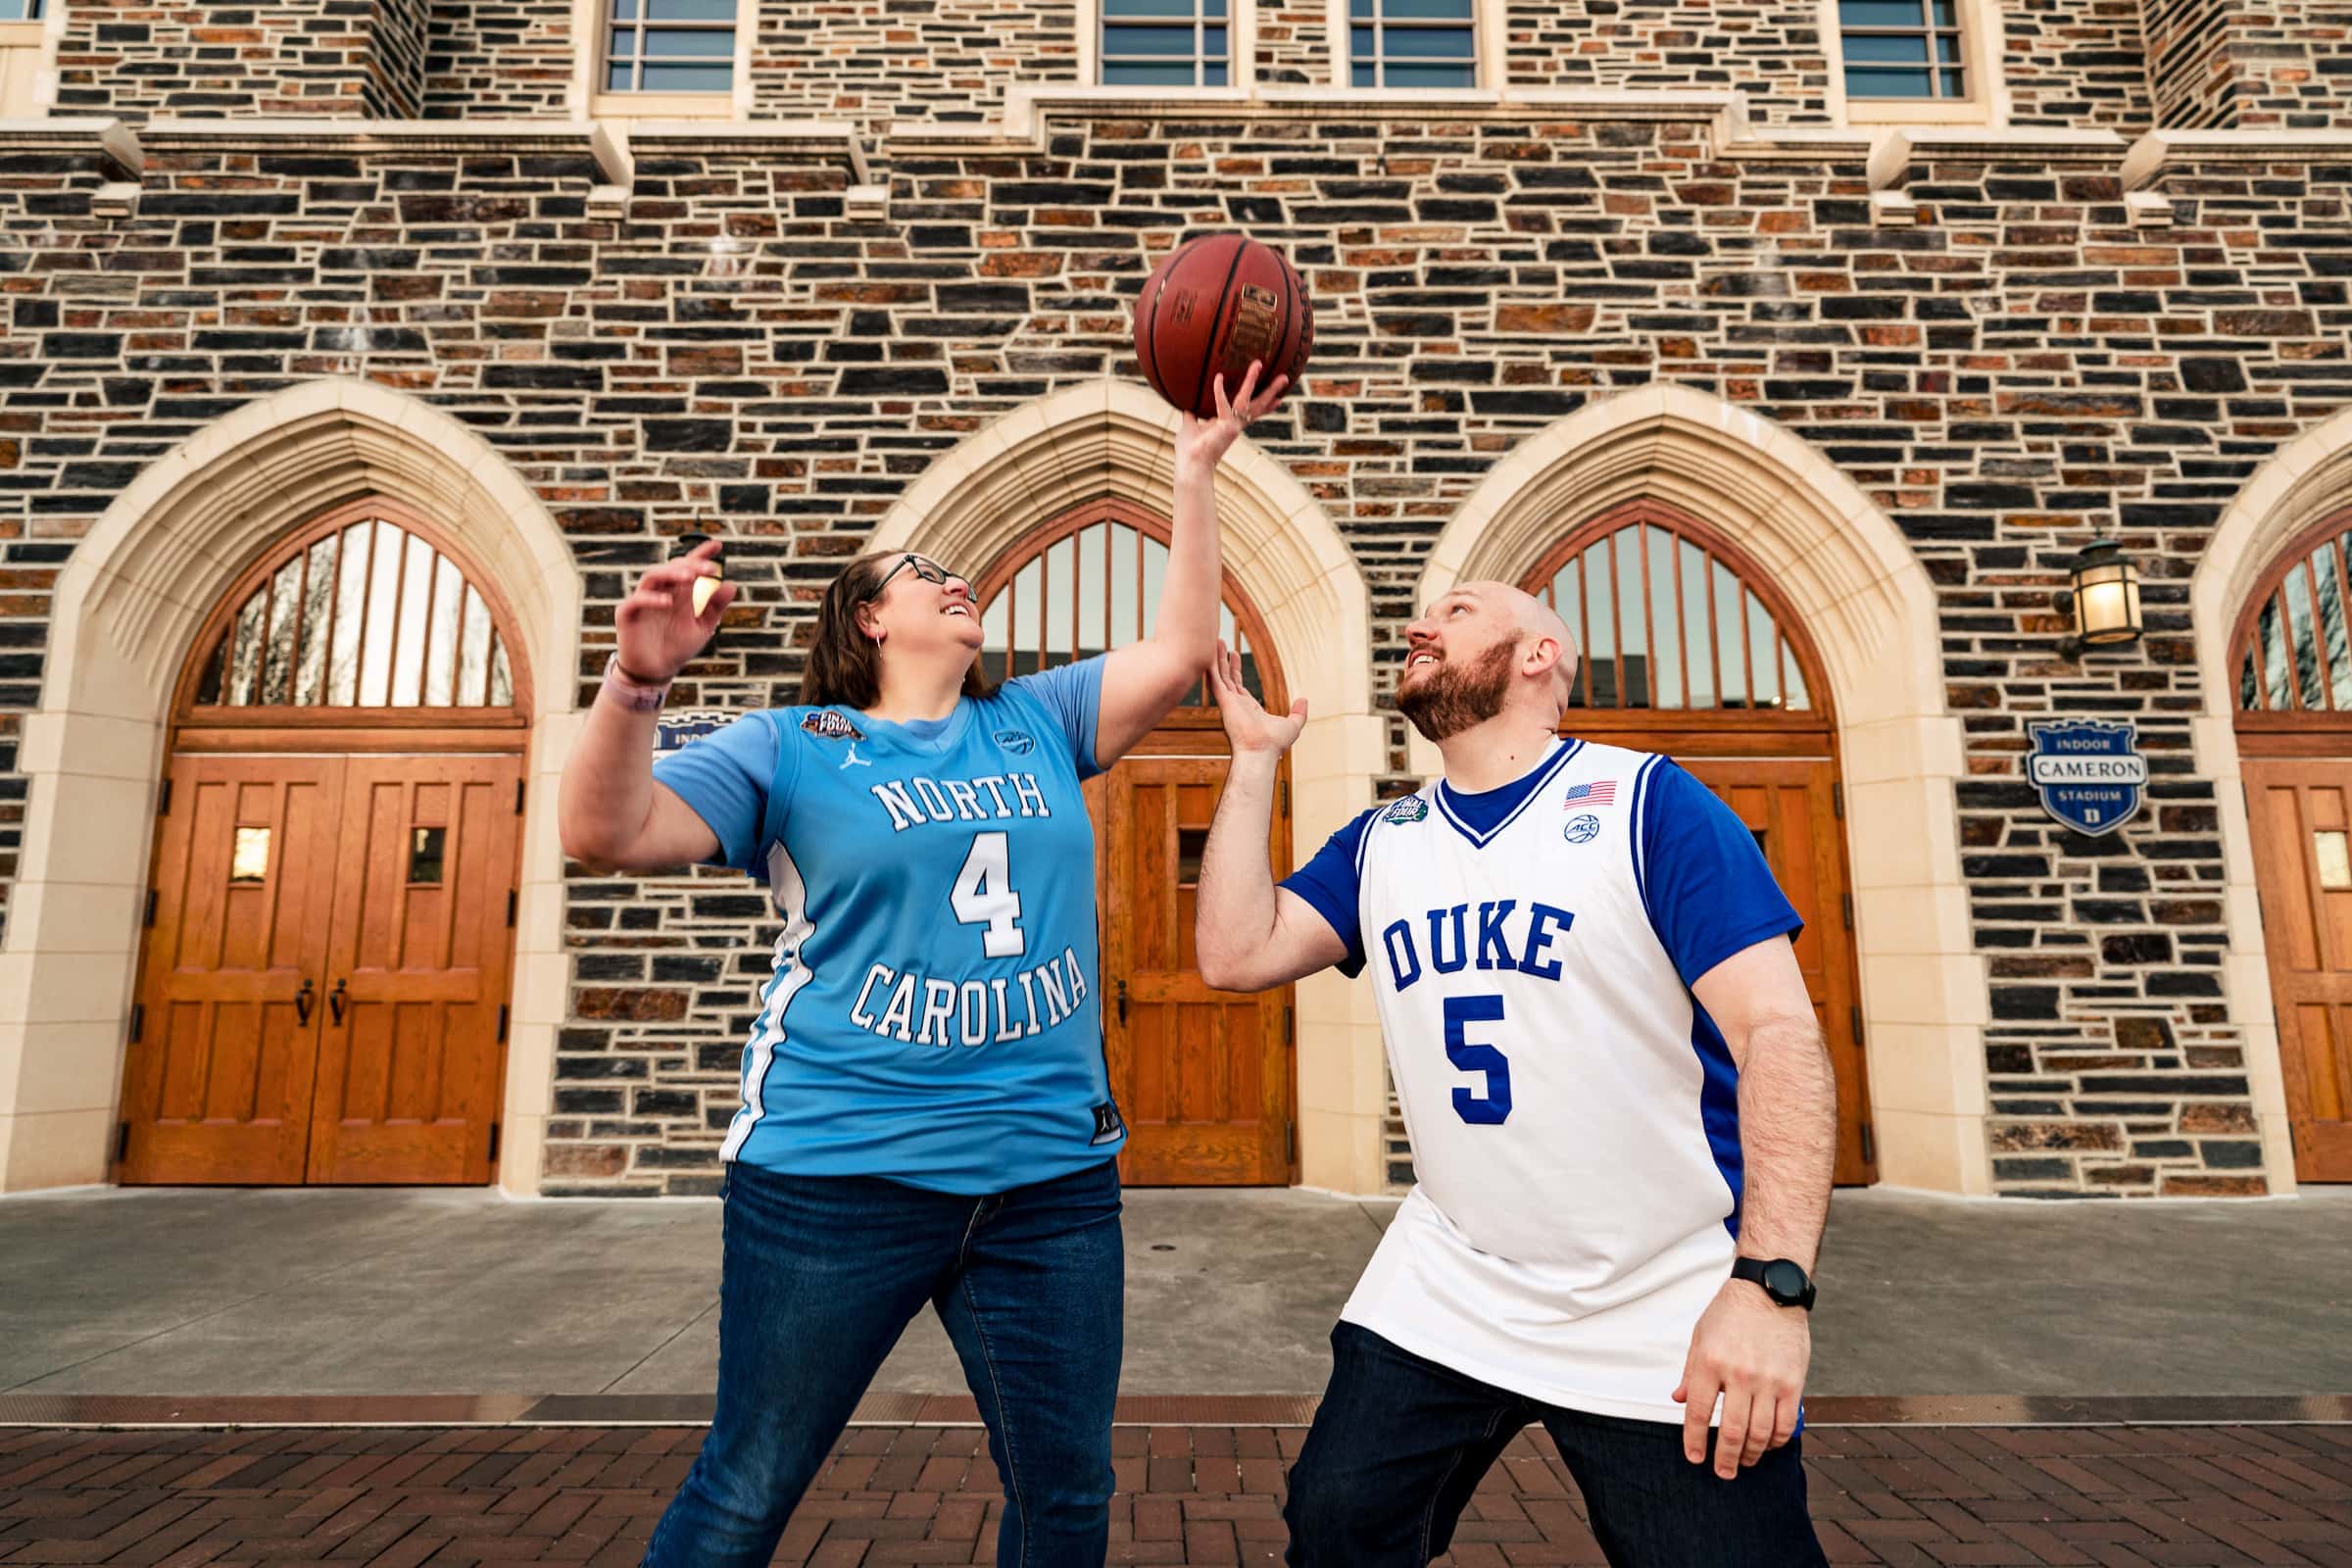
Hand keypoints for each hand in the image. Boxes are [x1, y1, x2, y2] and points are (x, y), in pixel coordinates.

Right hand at [615, 538, 735, 682]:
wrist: (657, 671)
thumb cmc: (679, 646)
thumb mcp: (702, 627)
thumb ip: (715, 607)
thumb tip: (731, 585)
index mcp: (679, 591)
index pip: (689, 567)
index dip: (701, 554)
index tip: (718, 545)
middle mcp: (661, 591)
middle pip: (672, 568)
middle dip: (691, 565)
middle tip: (709, 569)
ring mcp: (643, 600)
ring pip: (652, 576)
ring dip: (671, 574)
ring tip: (690, 577)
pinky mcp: (627, 614)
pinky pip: (636, 601)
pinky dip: (651, 599)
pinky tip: (667, 602)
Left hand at [1175, 358, 1289, 470]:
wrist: (1191, 465)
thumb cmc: (1190, 451)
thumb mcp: (1190, 428)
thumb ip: (1192, 417)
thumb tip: (1187, 408)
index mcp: (1231, 426)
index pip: (1252, 413)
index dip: (1266, 406)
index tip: (1278, 400)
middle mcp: (1236, 425)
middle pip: (1258, 406)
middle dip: (1271, 391)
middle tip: (1284, 378)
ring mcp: (1233, 426)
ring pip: (1247, 400)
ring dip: (1251, 381)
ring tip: (1258, 364)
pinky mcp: (1226, 427)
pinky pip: (1223, 405)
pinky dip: (1219, 391)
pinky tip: (1218, 377)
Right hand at [1207, 638, 1306, 756]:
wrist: (1261, 752)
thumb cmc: (1274, 744)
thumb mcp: (1292, 725)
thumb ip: (1298, 713)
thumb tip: (1303, 700)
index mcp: (1248, 709)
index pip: (1239, 685)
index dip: (1236, 669)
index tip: (1234, 655)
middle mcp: (1235, 705)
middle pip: (1227, 677)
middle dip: (1223, 660)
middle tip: (1220, 643)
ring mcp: (1228, 702)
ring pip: (1219, 675)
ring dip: (1216, 658)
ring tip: (1213, 640)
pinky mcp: (1224, 701)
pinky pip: (1215, 679)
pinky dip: (1211, 666)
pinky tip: (1208, 653)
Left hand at [1672, 1274, 1809, 1478]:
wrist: (1768, 1290)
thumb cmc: (1730, 1312)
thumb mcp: (1700, 1336)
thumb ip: (1690, 1372)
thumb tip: (1678, 1400)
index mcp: (1709, 1362)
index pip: (1697, 1413)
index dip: (1694, 1441)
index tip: (1695, 1458)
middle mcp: (1738, 1374)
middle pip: (1730, 1431)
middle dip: (1724, 1458)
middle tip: (1722, 1472)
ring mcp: (1768, 1380)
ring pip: (1760, 1433)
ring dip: (1751, 1454)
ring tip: (1744, 1462)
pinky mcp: (1792, 1382)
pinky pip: (1786, 1422)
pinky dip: (1777, 1440)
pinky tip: (1770, 1445)